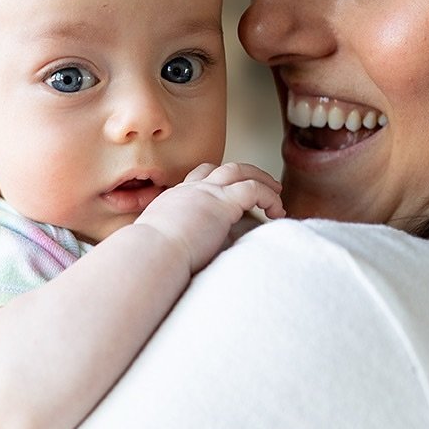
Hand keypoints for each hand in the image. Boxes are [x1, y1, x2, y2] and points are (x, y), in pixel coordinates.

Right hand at [135, 162, 284, 274]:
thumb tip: (177, 256)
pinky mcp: (222, 202)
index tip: (230, 196)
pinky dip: (269, 197)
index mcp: (174, 200)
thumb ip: (171, 242)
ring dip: (261, 179)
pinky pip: (254, 189)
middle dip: (243, 173)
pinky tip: (277, 211)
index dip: (216, 182)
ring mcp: (206, 193)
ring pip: (239, 171)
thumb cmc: (151, 258)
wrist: (151, 254)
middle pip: (220, 169)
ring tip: (277, 193)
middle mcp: (190, 190)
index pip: (198, 180)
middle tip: (261, 184)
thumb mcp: (158, 244)